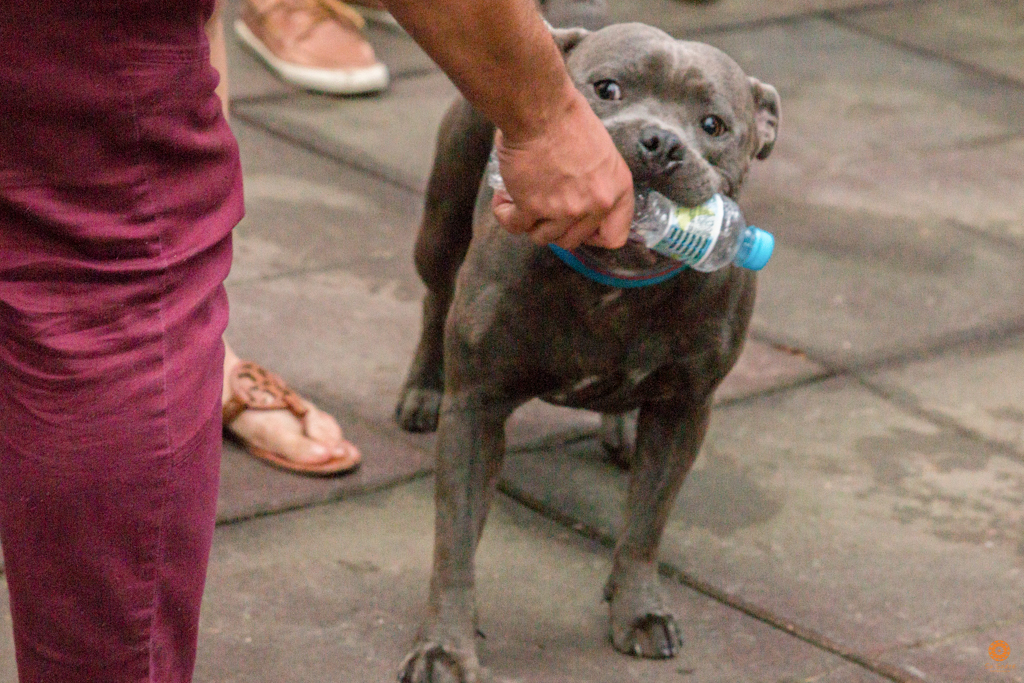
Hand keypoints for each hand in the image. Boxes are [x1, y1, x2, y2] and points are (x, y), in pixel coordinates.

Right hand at [490, 87, 633, 249]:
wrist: (540, 108)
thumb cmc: (567, 119)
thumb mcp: (601, 151)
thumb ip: (596, 181)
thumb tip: (581, 198)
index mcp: (617, 189)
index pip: (614, 236)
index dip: (593, 236)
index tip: (578, 226)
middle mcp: (595, 204)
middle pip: (572, 240)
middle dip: (554, 226)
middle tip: (542, 208)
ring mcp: (565, 209)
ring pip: (542, 237)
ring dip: (529, 222)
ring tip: (519, 200)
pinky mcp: (533, 207)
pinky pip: (515, 226)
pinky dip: (505, 215)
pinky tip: (503, 200)